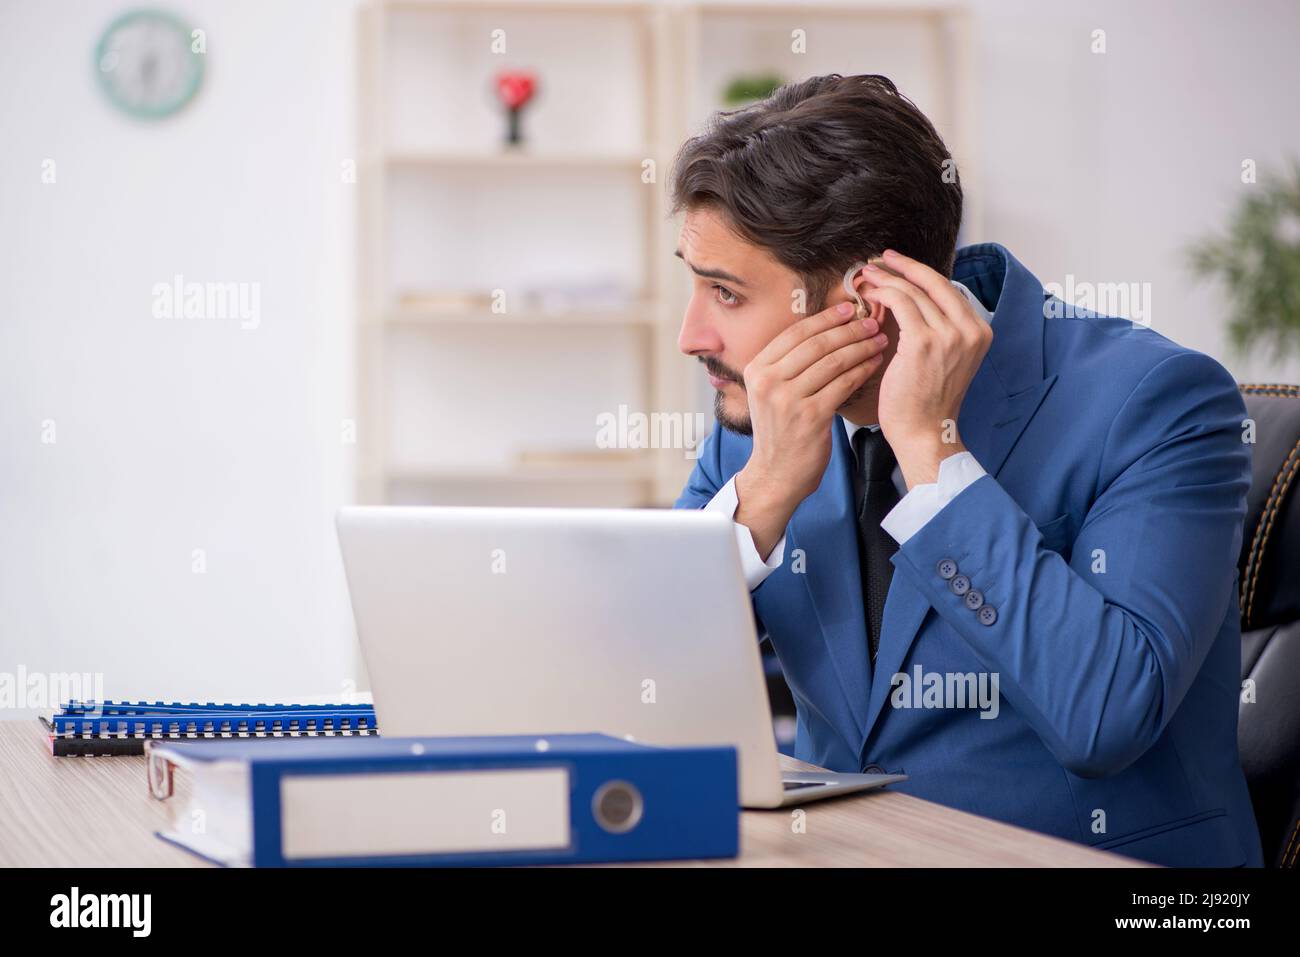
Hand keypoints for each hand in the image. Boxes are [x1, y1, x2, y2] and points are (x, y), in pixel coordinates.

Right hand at [734, 298, 889, 557]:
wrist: (776, 474)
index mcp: (756, 369)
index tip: (849, 307)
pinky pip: (843, 383)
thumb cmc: (780, 432)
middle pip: (815, 343)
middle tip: (872, 319)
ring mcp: (788, 399)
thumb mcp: (770, 393)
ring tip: (879, 338)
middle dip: (848, 328)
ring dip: (860, 346)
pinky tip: (875, 363)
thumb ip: (787, 364)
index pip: (795, 333)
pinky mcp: (811, 416)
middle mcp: (768, 381)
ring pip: (832, 361)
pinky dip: (862, 369)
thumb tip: (823, 330)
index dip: (825, 317)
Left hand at [861, 249, 991, 488]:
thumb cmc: (926, 402)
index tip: (900, 265)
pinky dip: (883, 294)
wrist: (924, 432)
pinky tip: (868, 294)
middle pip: (935, 282)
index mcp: (979, 332)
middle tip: (880, 260)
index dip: (922, 274)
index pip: (949, 290)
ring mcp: (950, 335)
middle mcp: (970, 330)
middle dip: (904, 266)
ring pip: (914, 291)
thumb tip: (914, 302)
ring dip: (887, 279)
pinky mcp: (924, 342)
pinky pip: (901, 303)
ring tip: (866, 276)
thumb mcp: (945, 360)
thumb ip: (939, 331)